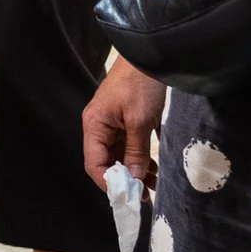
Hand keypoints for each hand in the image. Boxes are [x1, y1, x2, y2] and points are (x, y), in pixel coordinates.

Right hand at [82, 59, 166, 190]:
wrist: (152, 55)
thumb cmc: (140, 84)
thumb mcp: (140, 120)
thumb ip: (135, 151)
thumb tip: (132, 179)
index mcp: (95, 125)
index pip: (94, 164)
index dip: (109, 182)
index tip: (129, 196)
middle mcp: (101, 126)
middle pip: (107, 162)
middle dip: (125, 180)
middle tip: (145, 194)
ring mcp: (115, 124)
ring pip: (121, 156)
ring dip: (136, 171)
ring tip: (155, 184)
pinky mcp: (129, 121)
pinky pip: (131, 147)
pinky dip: (142, 159)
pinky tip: (156, 169)